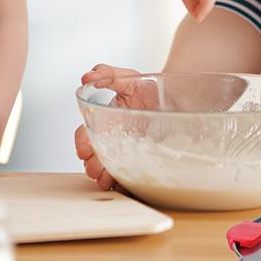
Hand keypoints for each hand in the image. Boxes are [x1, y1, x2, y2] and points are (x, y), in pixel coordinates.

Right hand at [74, 64, 155, 189]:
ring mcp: (128, 152)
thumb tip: (86, 77)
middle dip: (92, 165)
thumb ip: (107, 74)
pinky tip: (127, 186)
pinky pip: (132, 177)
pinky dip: (127, 184)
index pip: (86, 135)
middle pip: (95, 157)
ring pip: (110, 170)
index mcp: (104, 121)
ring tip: (107, 181)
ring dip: (105, 178)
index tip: (84, 150)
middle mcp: (113, 139)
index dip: (82, 143)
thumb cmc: (149, 87)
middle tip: (95, 170)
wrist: (177, 97)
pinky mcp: (144, 161)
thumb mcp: (128, 77)